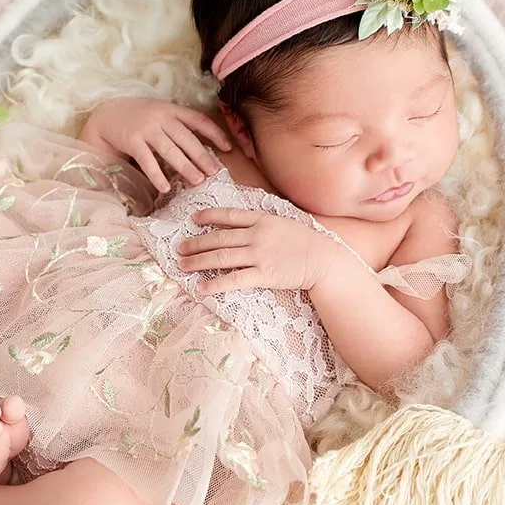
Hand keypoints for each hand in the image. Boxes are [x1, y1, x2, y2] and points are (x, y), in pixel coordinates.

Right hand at [82, 97, 231, 193]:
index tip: (228, 147)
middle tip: (214, 172)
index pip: (199, 120)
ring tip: (198, 180)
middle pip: (187, 138)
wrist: (107, 113)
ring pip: (170, 150)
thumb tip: (201, 151)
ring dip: (185, 166)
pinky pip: (147, 160)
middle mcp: (162, 117)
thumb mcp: (161, 114)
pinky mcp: (132, 140)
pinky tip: (164, 187)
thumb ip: (178, 126)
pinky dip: (156, 174)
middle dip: (202, 156)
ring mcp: (147, 128)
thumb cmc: (139, 117)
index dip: (215, 133)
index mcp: (172, 110)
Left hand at [178, 209, 340, 293]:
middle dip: (196, 243)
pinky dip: (215, 284)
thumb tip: (245, 225)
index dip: (210, 216)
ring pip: (221, 257)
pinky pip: (234, 280)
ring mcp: (259, 255)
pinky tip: (201, 288)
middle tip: (180, 248)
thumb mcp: (284, 223)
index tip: (194, 218)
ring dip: (198, 261)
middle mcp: (257, 235)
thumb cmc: (307, 242)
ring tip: (182, 266)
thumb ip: (264, 224)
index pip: (230, 216)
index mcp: (262, 220)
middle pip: (219, 238)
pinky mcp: (263, 275)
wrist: (324, 259)